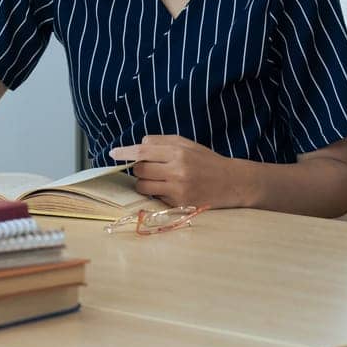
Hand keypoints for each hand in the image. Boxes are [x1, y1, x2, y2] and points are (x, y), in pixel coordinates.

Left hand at [109, 135, 243, 208]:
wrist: (234, 183)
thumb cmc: (207, 161)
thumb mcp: (186, 144)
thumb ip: (161, 142)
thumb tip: (137, 145)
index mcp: (178, 152)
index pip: (142, 151)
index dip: (124, 152)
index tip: (112, 154)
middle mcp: (177, 170)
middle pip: (139, 169)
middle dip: (139, 168)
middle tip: (151, 168)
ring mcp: (178, 189)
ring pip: (143, 186)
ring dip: (144, 182)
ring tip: (159, 179)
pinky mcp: (180, 204)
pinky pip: (155, 198)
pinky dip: (156, 193)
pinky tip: (169, 189)